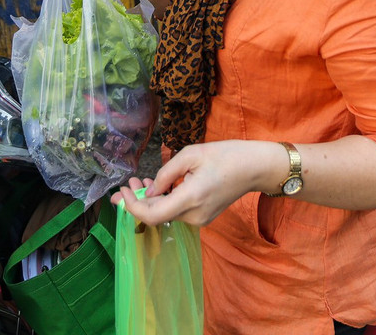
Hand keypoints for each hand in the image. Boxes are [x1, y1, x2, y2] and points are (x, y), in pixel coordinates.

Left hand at [111, 140, 284, 226]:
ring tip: (141, 181)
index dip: (132, 206)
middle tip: (128, 182)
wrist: (254, 167)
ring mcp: (200, 220)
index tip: (121, 191)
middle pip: (156, 216)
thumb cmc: (225, 155)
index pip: (152, 215)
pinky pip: (177, 213)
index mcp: (190, 198)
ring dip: (151, 200)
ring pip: (166, 215)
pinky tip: (159, 187)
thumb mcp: (190, 154)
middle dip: (138, 200)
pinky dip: (164, 202)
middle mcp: (194, 216)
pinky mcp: (203, 218)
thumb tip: (150, 190)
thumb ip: (166, 174)